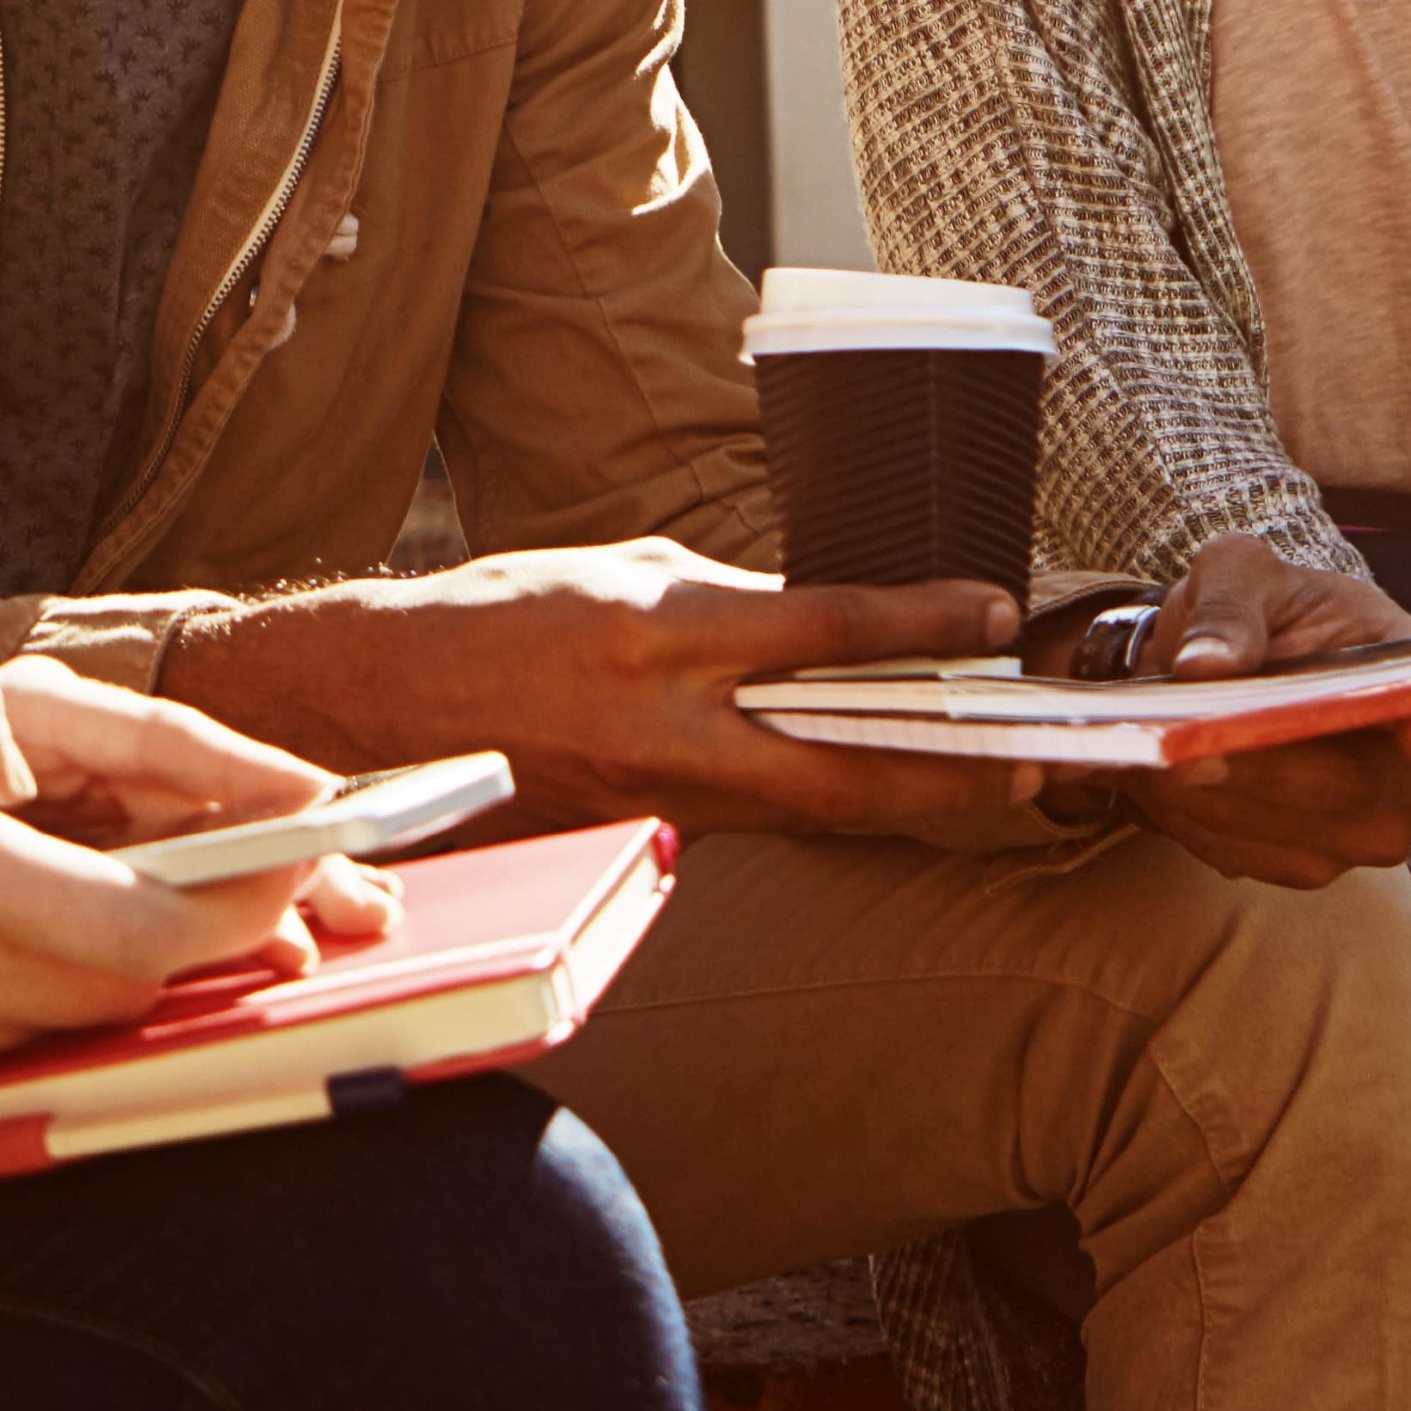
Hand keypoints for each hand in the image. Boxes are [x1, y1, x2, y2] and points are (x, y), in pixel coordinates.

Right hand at [0, 630, 352, 1106]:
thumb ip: (14, 722)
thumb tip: (159, 770)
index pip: (138, 930)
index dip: (254, 901)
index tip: (330, 850)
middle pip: (131, 989)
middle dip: (239, 933)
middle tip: (333, 876)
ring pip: (74, 1023)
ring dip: (150, 959)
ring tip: (226, 886)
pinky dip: (51, 984)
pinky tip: (69, 918)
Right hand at [160, 540, 1039, 841]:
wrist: (382, 705)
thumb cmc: (501, 617)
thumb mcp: (621, 574)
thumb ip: (725, 605)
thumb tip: (820, 621)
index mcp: (661, 635)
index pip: (823, 630)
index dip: (922, 626)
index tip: (995, 615)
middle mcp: (663, 727)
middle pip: (840, 769)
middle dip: (947, 774)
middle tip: (1029, 764)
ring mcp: (652, 797)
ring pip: (806, 810)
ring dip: (901, 798)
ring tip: (981, 783)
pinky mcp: (639, 837)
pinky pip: (752, 824)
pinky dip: (820, 808)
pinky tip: (870, 795)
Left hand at [1092, 537, 1410, 886]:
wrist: (1217, 668)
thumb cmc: (1248, 610)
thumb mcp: (1233, 573)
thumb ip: (1225, 608)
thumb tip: (1206, 665)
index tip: (1410, 732)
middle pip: (1375, 784)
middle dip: (1276, 771)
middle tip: (1188, 753)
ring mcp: (1379, 817)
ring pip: (1320, 834)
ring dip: (1230, 805)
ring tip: (1164, 762)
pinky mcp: (1322, 860)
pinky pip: (1270, 860)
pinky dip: (1211, 829)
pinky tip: (1174, 791)